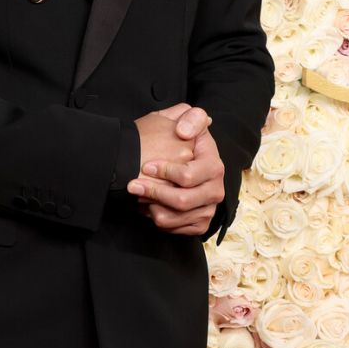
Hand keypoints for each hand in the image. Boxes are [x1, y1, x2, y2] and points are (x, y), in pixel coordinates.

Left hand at [130, 103, 224, 235]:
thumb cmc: (182, 140)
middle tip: (133, 185)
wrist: (182, 160)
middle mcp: (215, 189)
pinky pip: (176, 229)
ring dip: (151, 207)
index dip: (165, 172)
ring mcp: (209, 208)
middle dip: (153, 193)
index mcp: (214, 166)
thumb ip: (192, 118)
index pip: (188, 176)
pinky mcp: (200, 223)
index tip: (146, 166)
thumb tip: (184, 132)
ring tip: (138, 194)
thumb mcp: (190, 120)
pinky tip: (148, 204)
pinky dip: (157, 218)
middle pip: (182, 201)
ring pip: (175, 217)